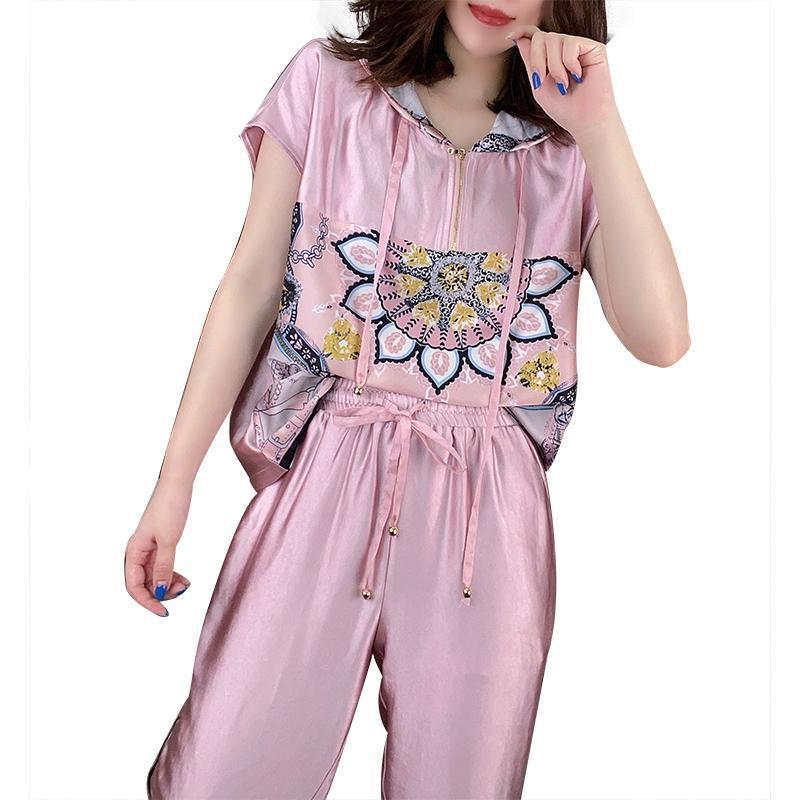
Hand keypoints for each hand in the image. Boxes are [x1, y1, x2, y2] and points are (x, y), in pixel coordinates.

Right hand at [124, 476, 191, 616]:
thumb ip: (164, 567)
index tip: (164, 611)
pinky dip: (172, 575)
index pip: (134, 587)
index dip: (147, 601)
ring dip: (168, 585)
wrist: (177, 485)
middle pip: (143, 584)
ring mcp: (148, 548)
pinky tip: (184, 579)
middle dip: (161, 593)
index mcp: (134, 551)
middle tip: (182, 592)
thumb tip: (160, 591)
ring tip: (186, 585)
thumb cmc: (170, 507)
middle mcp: (137, 552)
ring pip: (154, 577)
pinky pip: (162, 567)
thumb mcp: (169, 540)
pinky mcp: (159, 544)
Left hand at [508, 26, 617, 140]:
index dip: (524, 32)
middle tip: (542, 80)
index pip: (536, 36)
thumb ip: (530, 62)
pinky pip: (571, 43)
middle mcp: (564, 50)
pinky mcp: (594, 48)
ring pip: (554, 39)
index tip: (511, 36)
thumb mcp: (538, 85)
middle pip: (541, 37)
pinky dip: (569, 63)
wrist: (584, 121)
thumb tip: (518, 37)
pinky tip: (577, 76)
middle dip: (537, 59)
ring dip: (554, 66)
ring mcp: (579, 47)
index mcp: (551, 58)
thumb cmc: (564, 108)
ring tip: (563, 85)